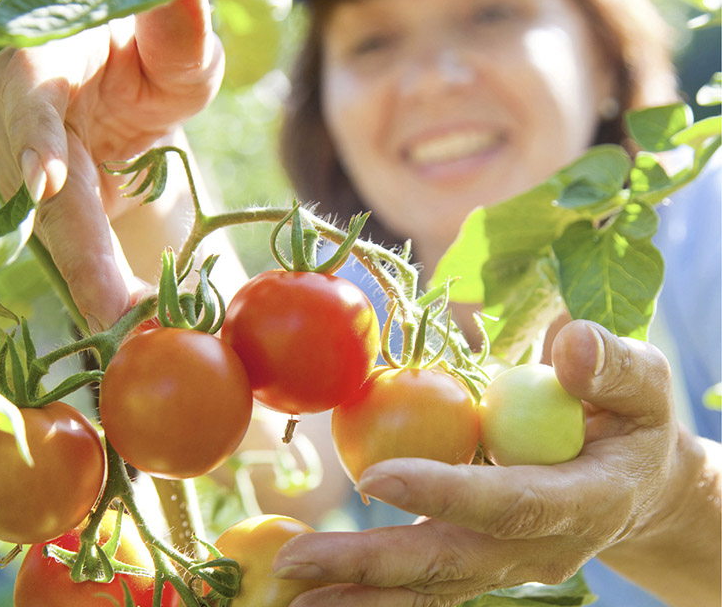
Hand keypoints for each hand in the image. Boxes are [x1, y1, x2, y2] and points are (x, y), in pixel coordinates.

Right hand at [0, 0, 223, 331]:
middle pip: (37, 187)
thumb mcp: (177, 37)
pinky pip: (72, 245)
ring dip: (88, 280)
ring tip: (128, 326)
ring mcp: (36, 167)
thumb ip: (176, 26)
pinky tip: (127, 318)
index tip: (45, 184)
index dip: (33, 139)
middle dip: (74, 250)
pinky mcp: (56, 204)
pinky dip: (97, 283)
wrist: (134, 82)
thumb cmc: (153, 47)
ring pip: (53, 228)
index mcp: (42, 60)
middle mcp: (25, 120)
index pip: (28, 97)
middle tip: (114, 310)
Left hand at [272, 320, 704, 605]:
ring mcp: (507, 562)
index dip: (444, 493)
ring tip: (288, 588)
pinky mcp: (480, 557)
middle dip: (372, 565)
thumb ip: (611, 366)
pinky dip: (369, 586)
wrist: (641, 485)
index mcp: (581, 502)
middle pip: (450, 563)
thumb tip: (567, 347)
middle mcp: (539, 548)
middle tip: (298, 562)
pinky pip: (423, 577)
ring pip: (429, 585)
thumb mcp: (641, 384)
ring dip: (357, 591)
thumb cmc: (635, 421)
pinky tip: (317, 585)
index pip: (506, 503)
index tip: (374, 480)